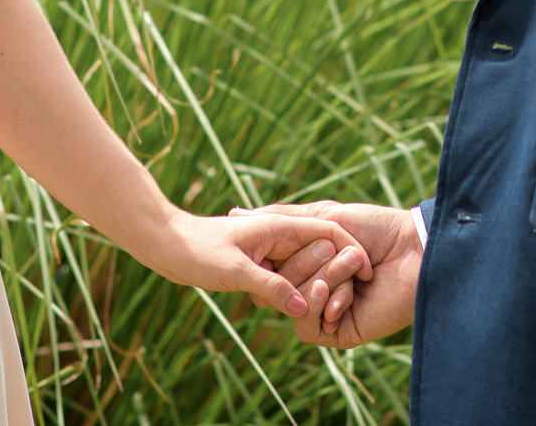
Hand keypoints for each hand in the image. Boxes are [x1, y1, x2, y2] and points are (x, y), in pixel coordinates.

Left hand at [149, 209, 369, 321]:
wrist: (166, 244)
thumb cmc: (197, 250)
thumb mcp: (235, 270)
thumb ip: (270, 286)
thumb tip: (301, 307)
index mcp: (280, 226)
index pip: (329, 233)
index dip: (352, 251)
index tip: (369, 274)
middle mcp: (279, 234)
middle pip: (321, 252)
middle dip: (336, 274)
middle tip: (345, 303)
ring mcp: (270, 249)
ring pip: (306, 267)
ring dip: (316, 285)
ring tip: (328, 310)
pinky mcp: (259, 263)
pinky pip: (288, 277)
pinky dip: (296, 290)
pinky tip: (297, 308)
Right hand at [246, 201, 421, 347]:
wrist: (414, 249)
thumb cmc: (375, 227)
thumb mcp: (323, 215)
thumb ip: (281, 217)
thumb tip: (235, 214)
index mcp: (310, 266)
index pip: (272, 270)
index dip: (273, 257)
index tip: (279, 240)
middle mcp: (316, 290)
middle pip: (280, 288)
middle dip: (307, 263)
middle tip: (337, 250)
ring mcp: (327, 312)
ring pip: (294, 306)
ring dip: (321, 281)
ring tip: (352, 267)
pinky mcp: (340, 333)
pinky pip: (309, 328)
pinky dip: (324, 305)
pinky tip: (346, 294)